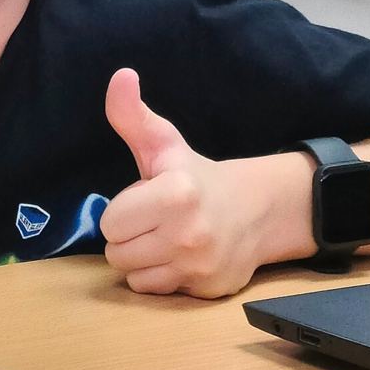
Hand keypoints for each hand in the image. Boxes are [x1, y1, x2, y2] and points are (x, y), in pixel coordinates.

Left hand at [99, 68, 265, 297]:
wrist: (258, 210)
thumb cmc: (197, 176)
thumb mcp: (164, 144)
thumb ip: (132, 116)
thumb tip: (119, 76)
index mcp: (175, 193)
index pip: (110, 222)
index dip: (122, 211)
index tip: (144, 201)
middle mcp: (189, 233)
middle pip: (116, 252)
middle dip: (128, 236)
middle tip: (153, 221)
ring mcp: (200, 265)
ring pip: (132, 275)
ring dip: (140, 259)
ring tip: (163, 239)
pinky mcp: (207, 289)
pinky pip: (154, 292)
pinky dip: (159, 278)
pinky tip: (176, 258)